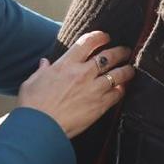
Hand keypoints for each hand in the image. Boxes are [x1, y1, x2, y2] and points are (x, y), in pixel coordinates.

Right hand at [16, 31, 133, 137]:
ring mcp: (93, 89)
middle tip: (125, 51)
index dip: (100, 36)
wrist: (40, 127)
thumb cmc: (33, 105)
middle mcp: (83, 73)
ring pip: (118, 74)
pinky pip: (117, 94)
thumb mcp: (32, 82)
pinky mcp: (100, 105)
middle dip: (120, 51)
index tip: (105, 37)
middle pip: (109, 56)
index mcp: (66, 64)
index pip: (87, 42)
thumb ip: (42, 70)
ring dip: (127, 70)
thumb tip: (45, 63)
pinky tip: (122, 89)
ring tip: (130, 69)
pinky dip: (121, 90)